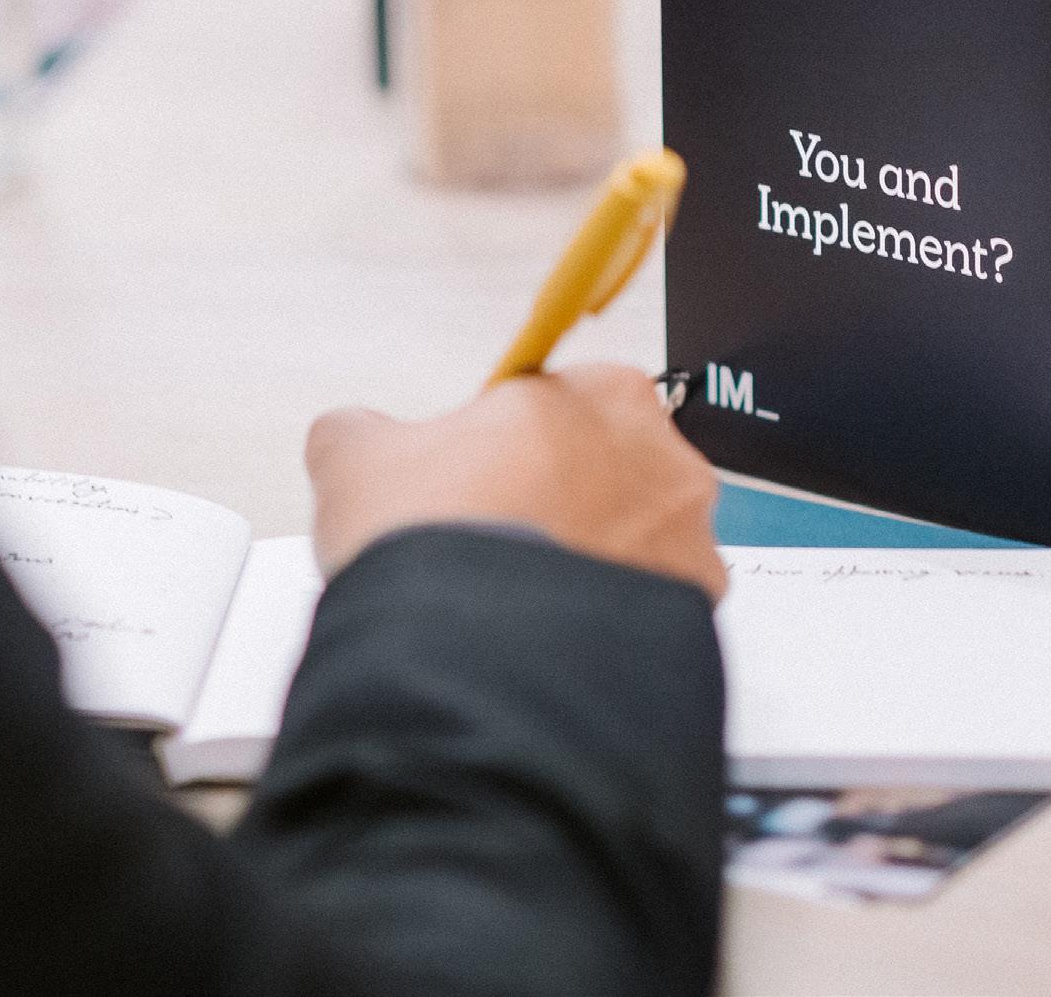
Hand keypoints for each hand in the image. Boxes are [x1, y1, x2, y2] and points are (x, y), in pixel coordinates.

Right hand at [306, 366, 725, 599]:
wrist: (472, 658)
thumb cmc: (432, 541)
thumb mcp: (356, 457)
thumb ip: (363, 431)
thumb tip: (355, 436)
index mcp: (601, 392)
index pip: (553, 408)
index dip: (500, 449)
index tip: (468, 487)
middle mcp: (667, 460)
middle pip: (604, 473)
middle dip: (554, 504)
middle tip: (487, 546)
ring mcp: (690, 547)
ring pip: (633, 547)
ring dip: (584, 566)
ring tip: (514, 606)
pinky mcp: (696, 623)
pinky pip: (647, 615)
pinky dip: (604, 626)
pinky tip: (547, 641)